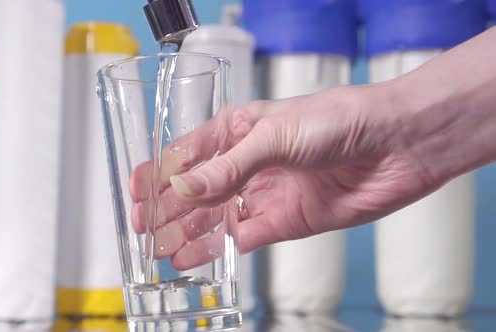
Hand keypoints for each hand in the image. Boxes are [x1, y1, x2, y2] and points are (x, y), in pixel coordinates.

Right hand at [129, 85, 442, 269]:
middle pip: (197, 190)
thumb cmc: (340, 120)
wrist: (395, 145)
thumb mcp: (274, 135)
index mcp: (241, 130)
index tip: (135, 190)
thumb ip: (228, 167)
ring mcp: (265, 193)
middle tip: (143, 226)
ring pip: (215, 217)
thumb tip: (183, 187)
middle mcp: (249, 163)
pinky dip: (218, 248)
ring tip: (160, 248)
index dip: (160, 172)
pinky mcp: (285, 221)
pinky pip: (244, 237)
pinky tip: (194, 257)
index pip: (189, 154)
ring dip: (187, 232)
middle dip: (167, 208)